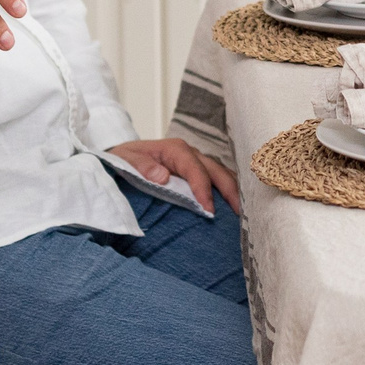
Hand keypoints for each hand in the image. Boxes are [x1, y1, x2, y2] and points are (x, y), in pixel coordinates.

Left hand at [110, 138, 237, 212]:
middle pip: (216, 170)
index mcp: (175, 150)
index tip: (208, 210)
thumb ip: (141, 167)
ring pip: (221, 174)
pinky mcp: (198, 172)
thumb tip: (163, 177)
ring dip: (232, 192)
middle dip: (229, 191)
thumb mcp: (125, 160)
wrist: (123, 156)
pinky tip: (233, 209)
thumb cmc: (124, 159)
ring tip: (241, 214)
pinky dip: (226, 193)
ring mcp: (197, 162)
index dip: (203, 189)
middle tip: (238, 214)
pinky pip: (216, 180)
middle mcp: (190, 154)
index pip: (195, 169)